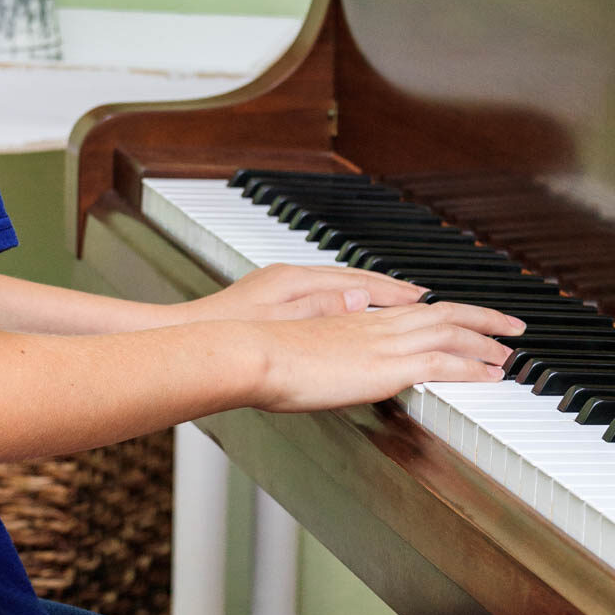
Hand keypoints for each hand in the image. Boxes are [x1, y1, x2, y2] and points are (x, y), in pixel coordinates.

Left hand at [187, 261, 427, 325]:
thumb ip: (321, 310)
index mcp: (296, 281)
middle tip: (421, 296)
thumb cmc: (228, 333)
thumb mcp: (280, 324)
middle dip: (388, 287)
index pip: (358, 281)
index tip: (422, 296)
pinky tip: (353, 310)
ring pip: (338, 284)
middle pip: (352, 278)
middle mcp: (292, 277)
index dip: (393, 291)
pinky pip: (323, 293)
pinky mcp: (273, 298)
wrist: (192, 337)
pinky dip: (345, 299)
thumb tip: (361, 298)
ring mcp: (282, 285)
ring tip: (397, 301)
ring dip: (369, 291)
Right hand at [255, 300, 526, 415]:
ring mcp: (384, 342)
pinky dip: (474, 366)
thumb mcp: (298, 345)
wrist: (253, 352)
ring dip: (487, 340)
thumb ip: (324, 348)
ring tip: (511, 352)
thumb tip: (337, 356)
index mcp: (355, 319)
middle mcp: (376, 323)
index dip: (443, 312)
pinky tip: (493, 375)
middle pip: (442, 312)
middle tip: (511, 326)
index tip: (464, 317)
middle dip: (481, 318)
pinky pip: (445, 362)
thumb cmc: (262, 352)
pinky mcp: (388, 366)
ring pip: (452, 331)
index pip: (411, 310)